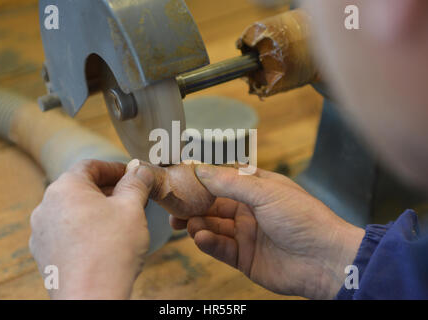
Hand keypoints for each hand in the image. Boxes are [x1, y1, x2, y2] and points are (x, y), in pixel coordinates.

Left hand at [29, 159, 153, 299]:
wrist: (91, 296)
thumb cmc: (112, 250)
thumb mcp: (132, 208)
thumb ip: (136, 183)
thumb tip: (140, 170)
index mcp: (65, 188)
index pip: (90, 166)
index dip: (114, 168)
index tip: (132, 175)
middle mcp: (46, 207)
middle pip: (80, 188)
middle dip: (107, 190)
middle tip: (131, 198)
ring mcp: (41, 232)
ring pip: (73, 211)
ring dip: (96, 211)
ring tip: (120, 222)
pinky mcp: (44, 254)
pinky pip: (66, 233)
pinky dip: (85, 230)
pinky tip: (104, 242)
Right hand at [171, 165, 364, 298]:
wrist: (325, 260)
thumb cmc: (303, 218)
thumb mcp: (266, 192)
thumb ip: (231, 183)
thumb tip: (201, 170)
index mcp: (257, 189)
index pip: (223, 180)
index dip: (201, 179)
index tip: (179, 178)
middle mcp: (249, 210)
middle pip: (213, 205)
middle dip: (193, 205)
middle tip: (173, 207)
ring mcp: (246, 235)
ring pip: (213, 226)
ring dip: (198, 224)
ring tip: (186, 223)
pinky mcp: (244, 258)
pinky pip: (220, 248)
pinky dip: (208, 243)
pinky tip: (201, 238)